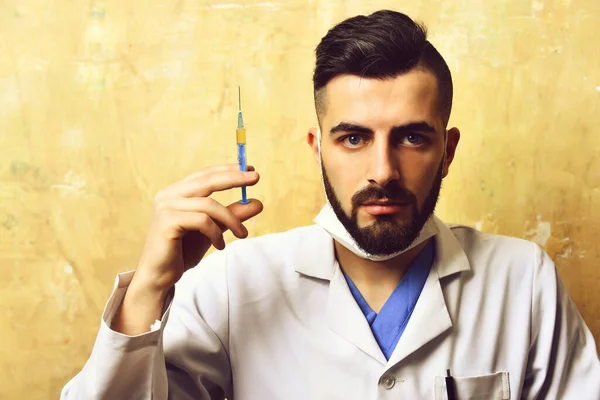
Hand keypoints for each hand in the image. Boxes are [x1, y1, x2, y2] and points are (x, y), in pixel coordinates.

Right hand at [134, 163, 262, 292]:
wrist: (161, 276)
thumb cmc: (184, 251)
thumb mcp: (214, 229)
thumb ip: (232, 215)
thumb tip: (258, 203)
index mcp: (176, 192)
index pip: (205, 175)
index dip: (228, 170)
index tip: (250, 169)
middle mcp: (168, 195)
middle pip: (206, 180)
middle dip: (233, 178)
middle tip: (255, 178)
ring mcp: (165, 207)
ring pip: (209, 205)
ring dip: (231, 220)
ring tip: (242, 234)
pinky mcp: (167, 222)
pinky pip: (202, 221)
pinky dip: (216, 233)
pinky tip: (220, 246)